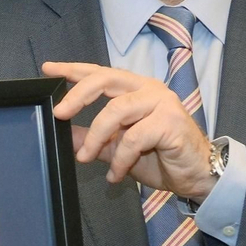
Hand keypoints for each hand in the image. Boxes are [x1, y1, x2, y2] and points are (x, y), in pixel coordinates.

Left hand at [43, 61, 214, 199]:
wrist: (196, 176)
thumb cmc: (162, 158)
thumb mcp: (118, 148)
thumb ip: (93, 139)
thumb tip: (64, 135)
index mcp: (135, 89)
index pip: (100, 73)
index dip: (73, 70)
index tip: (48, 69)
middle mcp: (148, 89)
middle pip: (105, 80)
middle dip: (78, 96)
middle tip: (59, 113)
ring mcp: (162, 102)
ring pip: (116, 110)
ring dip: (96, 137)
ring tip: (86, 158)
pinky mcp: (170, 121)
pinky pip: (134, 138)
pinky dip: (120, 159)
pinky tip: (116, 175)